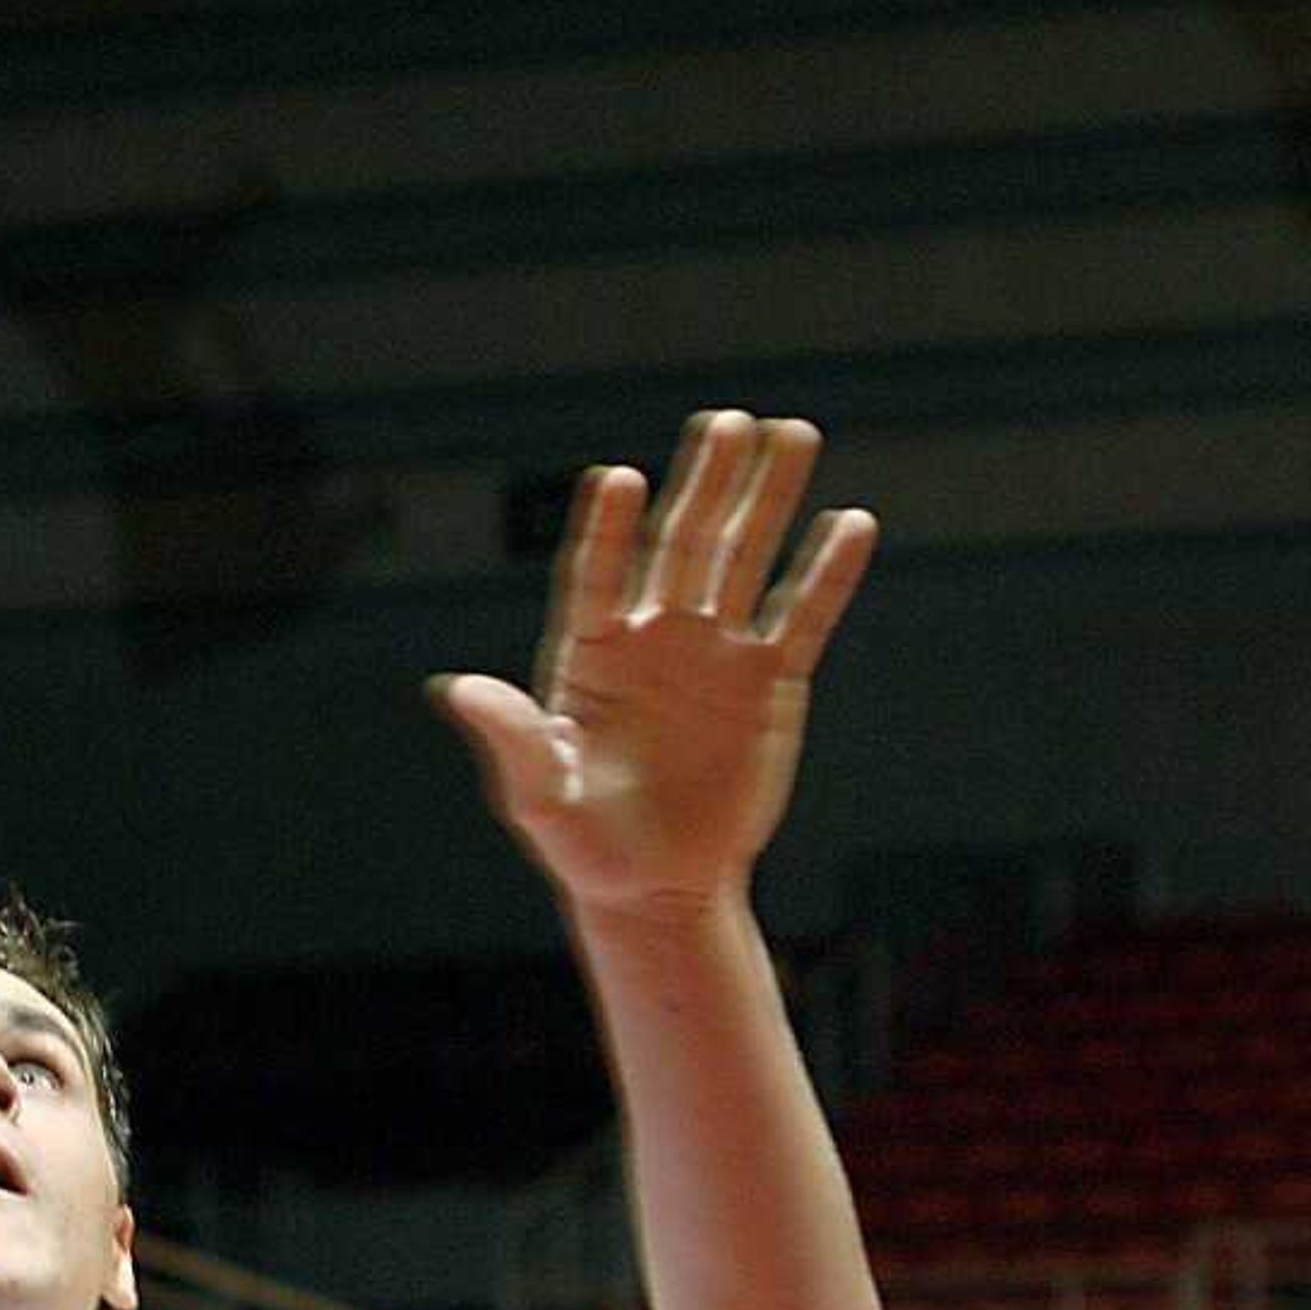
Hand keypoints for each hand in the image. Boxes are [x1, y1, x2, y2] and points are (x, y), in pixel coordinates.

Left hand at [432, 409, 875, 916]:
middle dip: (706, 484)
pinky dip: (826, 573)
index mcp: (591, 653)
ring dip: (768, 500)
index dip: (607, 532)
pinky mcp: (768, 685)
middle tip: (728, 423)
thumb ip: (511, 738)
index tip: (617, 479)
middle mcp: (655, 637)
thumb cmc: (584, 843)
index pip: (596, 574)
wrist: (657, 886)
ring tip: (791, 433)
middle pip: (682, 545)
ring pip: (744, 560)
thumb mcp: (541, 796)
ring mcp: (714, 655)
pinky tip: (853, 522)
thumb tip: (457, 689)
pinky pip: (800, 618)